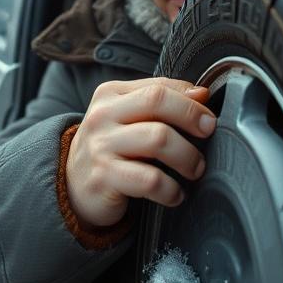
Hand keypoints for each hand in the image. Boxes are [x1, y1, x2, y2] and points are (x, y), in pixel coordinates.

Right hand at [65, 77, 216, 227]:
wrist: (73, 185)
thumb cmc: (112, 148)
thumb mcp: (130, 118)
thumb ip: (162, 102)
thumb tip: (202, 93)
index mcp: (111, 94)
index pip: (158, 87)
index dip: (191, 101)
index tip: (209, 118)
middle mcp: (103, 115)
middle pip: (157, 102)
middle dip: (192, 118)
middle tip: (208, 137)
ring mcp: (101, 146)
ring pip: (158, 139)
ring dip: (187, 157)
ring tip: (195, 169)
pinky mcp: (103, 178)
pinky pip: (150, 180)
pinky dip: (171, 189)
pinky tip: (175, 194)